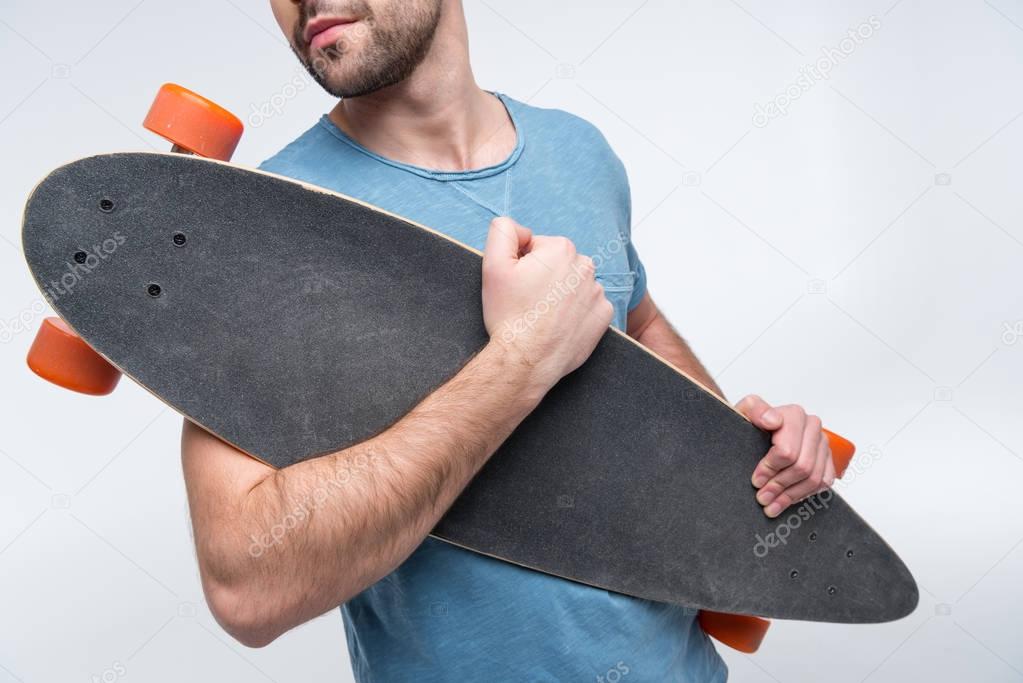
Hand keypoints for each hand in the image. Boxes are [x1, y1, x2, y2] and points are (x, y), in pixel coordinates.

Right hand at [481, 217, 612, 389]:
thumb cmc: (509, 315)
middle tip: (528, 302)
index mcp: (561, 248)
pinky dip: (576, 314)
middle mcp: (586, 266)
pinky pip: (589, 307)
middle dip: (544, 278)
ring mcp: (598, 292)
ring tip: (543, 316)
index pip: (538, 248)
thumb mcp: (492, 264)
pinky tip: (559, 326)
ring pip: (573, 286)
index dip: (523, 266)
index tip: (518, 286)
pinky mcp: (604, 316)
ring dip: (560, 296)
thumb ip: (502, 230)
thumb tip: (522, 230)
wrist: (525, 360)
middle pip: (558, 265)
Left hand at [735, 395, 835, 517]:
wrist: (758, 429)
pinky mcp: (826, 458)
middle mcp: (812, 427)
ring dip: (791, 495)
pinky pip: (823, 482)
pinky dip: (804, 495)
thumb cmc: (751, 423)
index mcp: (794, 415)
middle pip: (802, 467)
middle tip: (762, 497)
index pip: (787, 451)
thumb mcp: (744, 411)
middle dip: (779, 486)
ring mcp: (822, 443)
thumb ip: (755, 409)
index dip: (770, 469)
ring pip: (814, 478)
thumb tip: (772, 420)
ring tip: (772, 505)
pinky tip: (787, 500)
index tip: (756, 480)